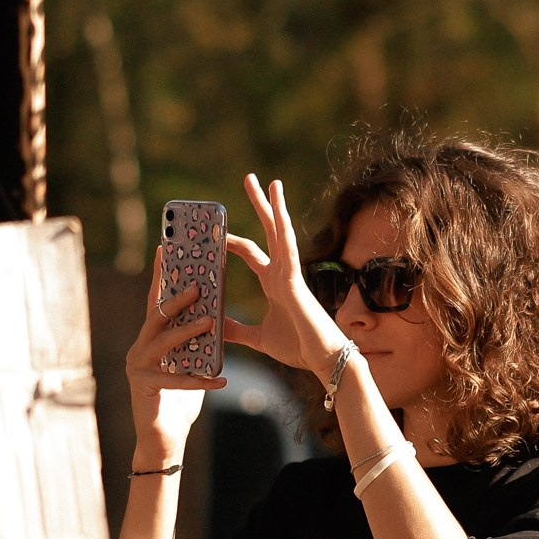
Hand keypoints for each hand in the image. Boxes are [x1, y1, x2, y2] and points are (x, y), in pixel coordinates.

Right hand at [125, 254, 224, 464]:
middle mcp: (139, 349)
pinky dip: (199, 380)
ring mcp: (137, 368)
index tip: (167, 249)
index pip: (155, 302)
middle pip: (156, 316)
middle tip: (199, 286)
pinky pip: (175, 381)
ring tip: (212, 321)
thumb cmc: (178, 401)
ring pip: (163, 342)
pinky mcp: (144, 388)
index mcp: (149, 339)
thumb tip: (216, 315)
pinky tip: (222, 381)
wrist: (163, 442)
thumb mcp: (190, 364)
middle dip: (176, 298)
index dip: (161, 276)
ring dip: (188, 331)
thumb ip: (196, 343)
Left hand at [220, 173, 350, 375]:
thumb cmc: (298, 348)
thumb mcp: (257, 338)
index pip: (250, 252)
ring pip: (281, 232)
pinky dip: (283, 230)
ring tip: (270, 181)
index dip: (231, 240)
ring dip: (275, 206)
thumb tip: (216, 324)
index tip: (215, 230)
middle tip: (249, 179)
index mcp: (273, 282)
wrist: (323, 359)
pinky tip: (279, 212)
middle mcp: (282, 271)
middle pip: (268, 230)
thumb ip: (237, 329)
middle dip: (260, 204)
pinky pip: (288, 250)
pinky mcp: (296, 281)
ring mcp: (291, 273)